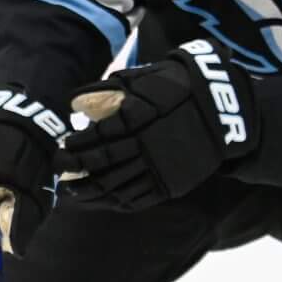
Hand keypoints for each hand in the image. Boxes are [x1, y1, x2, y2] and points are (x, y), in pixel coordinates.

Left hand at [56, 40, 258, 210]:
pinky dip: (114, 202)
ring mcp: (160, 168)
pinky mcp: (171, 184)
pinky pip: (137, 199)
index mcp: (138, 118)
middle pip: (101, 162)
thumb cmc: (177, 89)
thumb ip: (108, 90)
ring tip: (71, 190)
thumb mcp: (144, 79)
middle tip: (58, 170)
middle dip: (75, 168)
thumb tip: (75, 103)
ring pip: (116, 185)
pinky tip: (99, 199)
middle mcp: (146, 145)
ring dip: (89, 190)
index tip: (62, 147)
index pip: (96, 137)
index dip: (75, 145)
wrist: (223, 110)